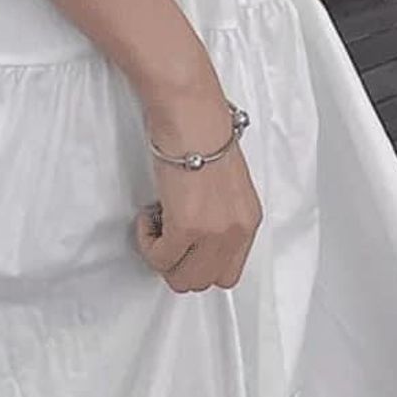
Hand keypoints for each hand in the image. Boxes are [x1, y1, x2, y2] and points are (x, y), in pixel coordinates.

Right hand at [133, 85, 262, 293]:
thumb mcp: (226, 183)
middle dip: (179, 264)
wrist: (192, 114)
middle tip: (166, 234)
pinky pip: (160, 258)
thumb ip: (220, 214)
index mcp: (249, 220)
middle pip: (205, 282)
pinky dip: (148, 242)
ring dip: (163, 256)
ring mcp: (213, 233)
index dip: (200, 262)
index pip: (229, 272)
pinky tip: (149, 214)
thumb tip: (199, 233)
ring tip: (158, 222)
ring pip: (182, 278)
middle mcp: (236, 231)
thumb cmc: (204, 134)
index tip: (184, 242)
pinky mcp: (187, 227)